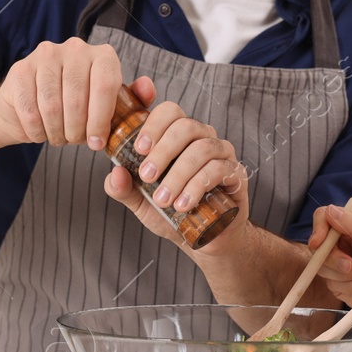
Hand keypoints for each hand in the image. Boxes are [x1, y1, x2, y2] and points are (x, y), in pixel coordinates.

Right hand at [0, 38, 150, 149]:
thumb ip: (132, 99)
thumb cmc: (78, 105)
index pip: (105, 87)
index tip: (96, 142)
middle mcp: (75, 48)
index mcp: (102, 55)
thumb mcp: (109, 105)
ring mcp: (45, 55)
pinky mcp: (20, 69)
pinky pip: (31, 111)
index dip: (101, 120)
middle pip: (78, 100)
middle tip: (74, 140)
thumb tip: (147, 87)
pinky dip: (37, 131)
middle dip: (76, 130)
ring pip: (52, 107)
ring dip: (56, 132)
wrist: (31, 101)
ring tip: (59, 136)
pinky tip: (41, 131)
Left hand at [103, 96, 249, 247]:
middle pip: (185, 125)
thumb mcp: (141, 203)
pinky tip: (182, 205)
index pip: (168, 111)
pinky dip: (196, 186)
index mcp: (177, 137)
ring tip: (163, 199)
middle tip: (147, 176)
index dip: (153, 123)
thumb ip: (123, 189)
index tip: (138, 147)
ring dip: (178, 174)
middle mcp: (201, 138)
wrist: (206, 239)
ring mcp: (221, 153)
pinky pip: (218, 169)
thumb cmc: (173, 213)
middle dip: (162, 150)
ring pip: (202, 147)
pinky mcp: (236, 172)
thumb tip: (115, 174)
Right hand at [307, 204, 351, 312]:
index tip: (319, 243)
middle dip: (334, 259)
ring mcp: (337, 262)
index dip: (318, 229)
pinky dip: (349, 287)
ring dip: (345, 276)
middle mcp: (342, 241)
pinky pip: (331, 284)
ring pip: (322, 267)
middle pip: (318, 245)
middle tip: (351, 267)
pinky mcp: (337, 282)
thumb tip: (331, 210)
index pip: (323, 217)